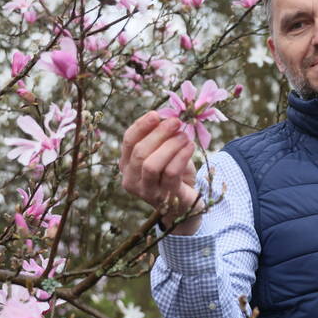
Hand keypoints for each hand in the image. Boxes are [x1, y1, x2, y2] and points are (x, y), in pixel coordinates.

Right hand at [120, 111, 202, 234]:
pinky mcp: (165, 199)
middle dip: (159, 134)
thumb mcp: (164, 153)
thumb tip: (167, 116)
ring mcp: (146, 192)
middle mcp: (131, 180)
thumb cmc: (173, 173)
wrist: (185, 203)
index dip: (141, 126)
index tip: (156, 114)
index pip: (128, 142)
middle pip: (139, 152)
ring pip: (151, 165)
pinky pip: (170, 174)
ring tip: (185, 136)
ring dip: (170, 146)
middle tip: (176, 122)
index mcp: (127, 165)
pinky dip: (181, 157)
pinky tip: (190, 147)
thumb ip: (162, 137)